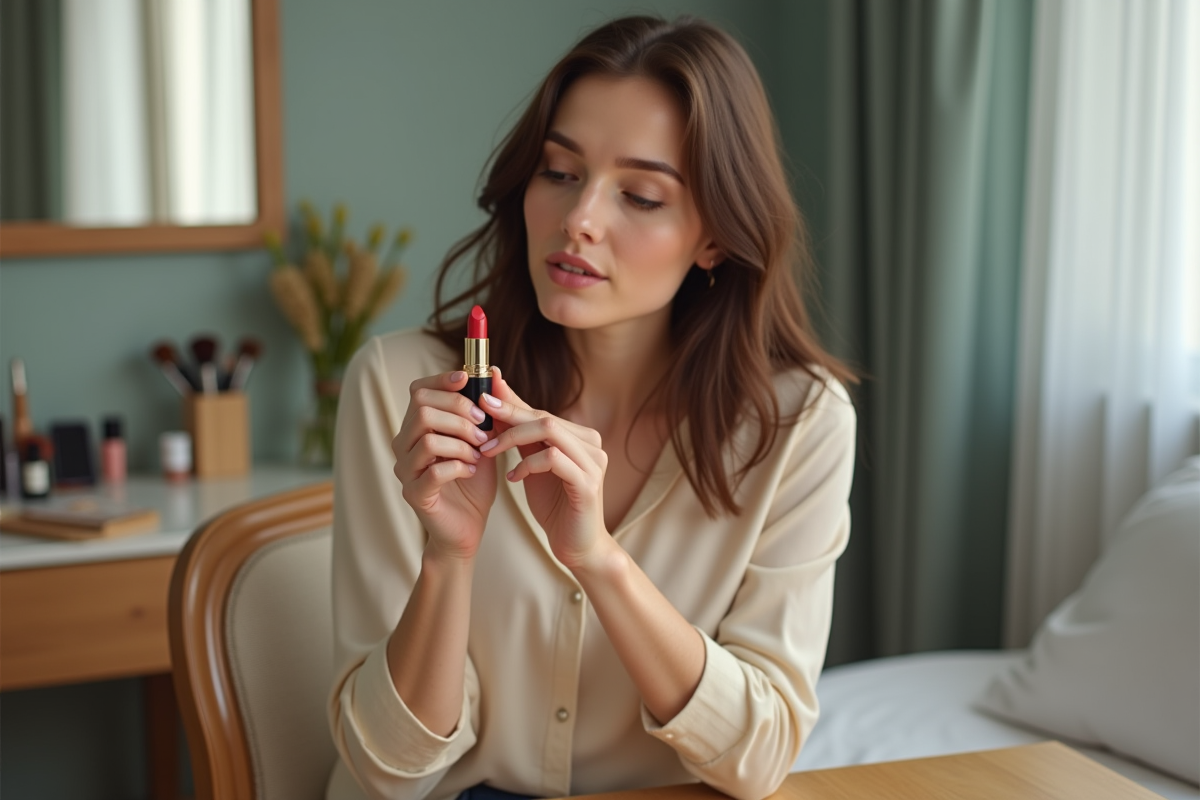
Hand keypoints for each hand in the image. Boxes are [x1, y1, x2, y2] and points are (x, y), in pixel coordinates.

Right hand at [393, 370, 496, 559]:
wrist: (467, 526)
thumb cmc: (472, 481)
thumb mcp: (483, 441)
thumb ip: (485, 412)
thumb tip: (497, 373)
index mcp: (417, 427)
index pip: (419, 391)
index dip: (442, 380)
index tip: (467, 380)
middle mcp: (404, 444)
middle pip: (423, 409)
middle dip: (459, 413)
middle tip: (483, 429)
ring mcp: (405, 469)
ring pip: (427, 438)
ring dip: (461, 442)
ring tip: (479, 454)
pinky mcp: (414, 493)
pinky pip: (433, 471)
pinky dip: (459, 467)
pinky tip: (472, 471)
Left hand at [478, 368, 610, 569]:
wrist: (577, 545)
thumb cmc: (555, 505)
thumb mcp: (532, 464)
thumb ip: (521, 436)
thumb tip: (495, 403)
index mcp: (580, 436)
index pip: (540, 411)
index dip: (511, 401)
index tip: (482, 393)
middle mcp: (591, 443)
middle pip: (544, 416)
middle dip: (508, 414)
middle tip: (479, 413)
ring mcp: (593, 462)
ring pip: (549, 431)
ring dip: (512, 437)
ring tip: (488, 451)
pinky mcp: (588, 483)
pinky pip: (552, 459)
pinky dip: (527, 464)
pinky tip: (512, 477)